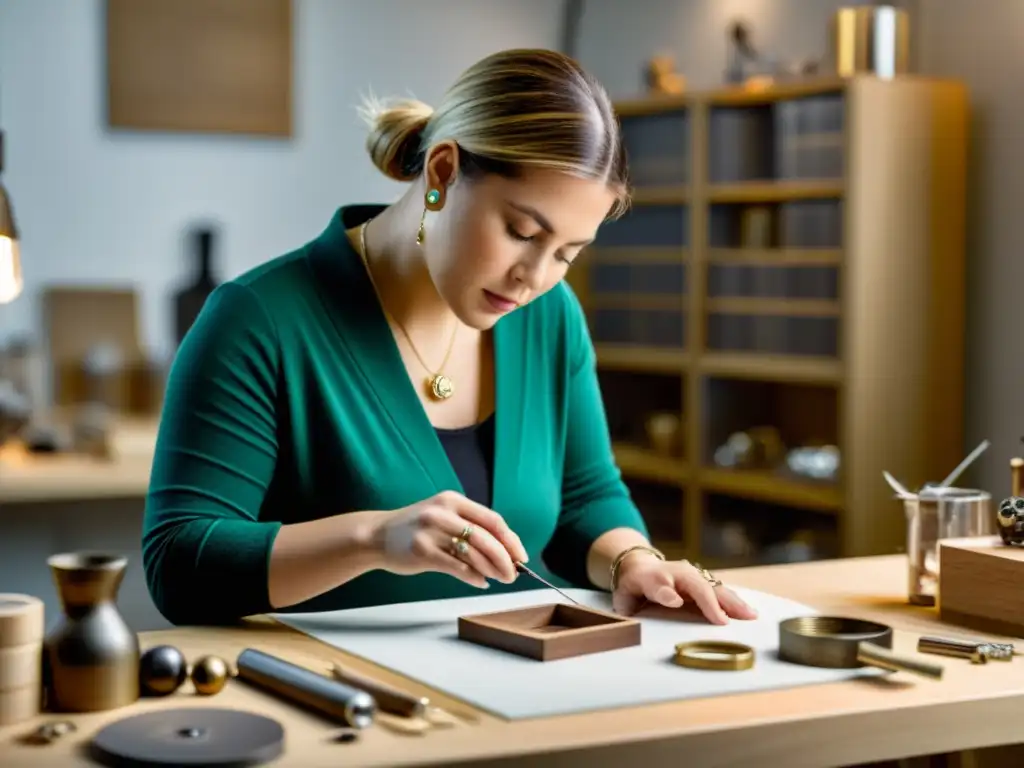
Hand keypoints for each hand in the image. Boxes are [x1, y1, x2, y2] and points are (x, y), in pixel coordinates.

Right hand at [368, 491, 528, 588]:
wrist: (376, 536)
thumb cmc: (415, 529)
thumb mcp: (442, 517)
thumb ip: (469, 528)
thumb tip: (505, 552)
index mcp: (453, 500)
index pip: (492, 519)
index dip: (511, 539)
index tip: (521, 556)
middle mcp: (443, 512)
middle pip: (486, 537)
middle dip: (505, 558)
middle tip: (513, 574)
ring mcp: (431, 531)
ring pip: (474, 553)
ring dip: (492, 569)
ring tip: (500, 579)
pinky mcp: (422, 551)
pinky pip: (457, 567)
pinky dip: (473, 576)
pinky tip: (480, 581)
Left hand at [612, 554, 757, 624]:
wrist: (640, 568)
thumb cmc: (633, 588)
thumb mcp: (624, 596)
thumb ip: (632, 602)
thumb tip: (669, 601)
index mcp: (653, 578)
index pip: (658, 585)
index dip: (666, 594)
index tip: (676, 602)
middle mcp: (678, 573)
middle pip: (696, 586)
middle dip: (712, 602)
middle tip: (725, 622)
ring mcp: (694, 576)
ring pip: (714, 588)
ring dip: (732, 602)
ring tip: (749, 616)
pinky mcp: (704, 583)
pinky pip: (720, 592)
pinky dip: (734, 602)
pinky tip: (748, 612)